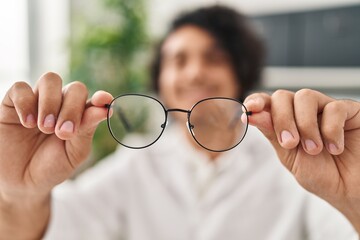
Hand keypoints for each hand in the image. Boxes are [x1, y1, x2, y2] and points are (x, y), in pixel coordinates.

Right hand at [0, 72, 111, 200]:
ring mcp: (38, 101)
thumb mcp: (73, 153)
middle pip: (75, 88)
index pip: (93, 100)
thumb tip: (104, 109)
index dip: (100, 98)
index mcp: (80, 116)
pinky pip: (21, 87)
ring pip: (50, 80)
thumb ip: (86, 130)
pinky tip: (27, 123)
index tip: (103, 100)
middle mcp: (61, 104)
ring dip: (51, 103)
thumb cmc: (51, 167)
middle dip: (72, 109)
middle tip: (63, 133)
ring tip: (45, 128)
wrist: (20, 182)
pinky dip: (26, 103)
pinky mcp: (13, 103)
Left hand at [244, 89, 359, 230]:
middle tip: (290, 143)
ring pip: (305, 96)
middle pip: (283, 97)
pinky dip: (331, 130)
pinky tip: (335, 148)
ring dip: (305, 125)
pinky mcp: (350, 111)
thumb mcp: (290, 157)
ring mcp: (326, 109)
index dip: (256, 101)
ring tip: (315, 149)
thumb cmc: (322, 175)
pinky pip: (334, 107)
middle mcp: (304, 112)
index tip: (251, 110)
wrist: (352, 191)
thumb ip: (274, 134)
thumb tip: (253, 114)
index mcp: (286, 122)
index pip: (267, 103)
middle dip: (282, 119)